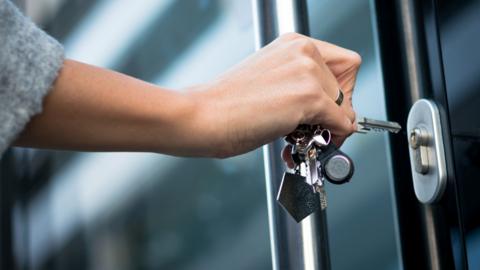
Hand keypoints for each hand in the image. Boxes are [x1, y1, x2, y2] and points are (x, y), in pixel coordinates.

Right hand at [190, 33, 360, 157]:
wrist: (204, 116)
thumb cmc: (226, 104)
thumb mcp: (269, 81)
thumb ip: (299, 84)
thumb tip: (325, 107)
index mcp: (292, 45)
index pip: (342, 64)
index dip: (340, 89)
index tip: (329, 107)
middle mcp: (303, 52)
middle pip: (347, 85)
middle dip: (337, 111)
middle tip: (319, 129)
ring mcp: (306, 73)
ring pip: (345, 106)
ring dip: (331, 127)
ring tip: (302, 137)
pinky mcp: (308, 97)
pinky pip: (341, 123)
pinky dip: (331, 138)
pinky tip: (305, 142)